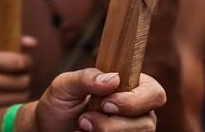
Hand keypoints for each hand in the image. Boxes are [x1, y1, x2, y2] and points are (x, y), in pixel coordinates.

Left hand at [31, 69, 164, 131]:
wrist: (49, 127)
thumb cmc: (60, 103)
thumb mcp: (65, 85)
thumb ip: (87, 77)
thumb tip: (114, 78)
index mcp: (131, 87)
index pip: (154, 93)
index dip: (134, 101)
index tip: (106, 103)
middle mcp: (139, 111)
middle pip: (147, 122)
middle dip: (115, 124)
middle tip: (86, 119)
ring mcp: (133, 131)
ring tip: (82, 126)